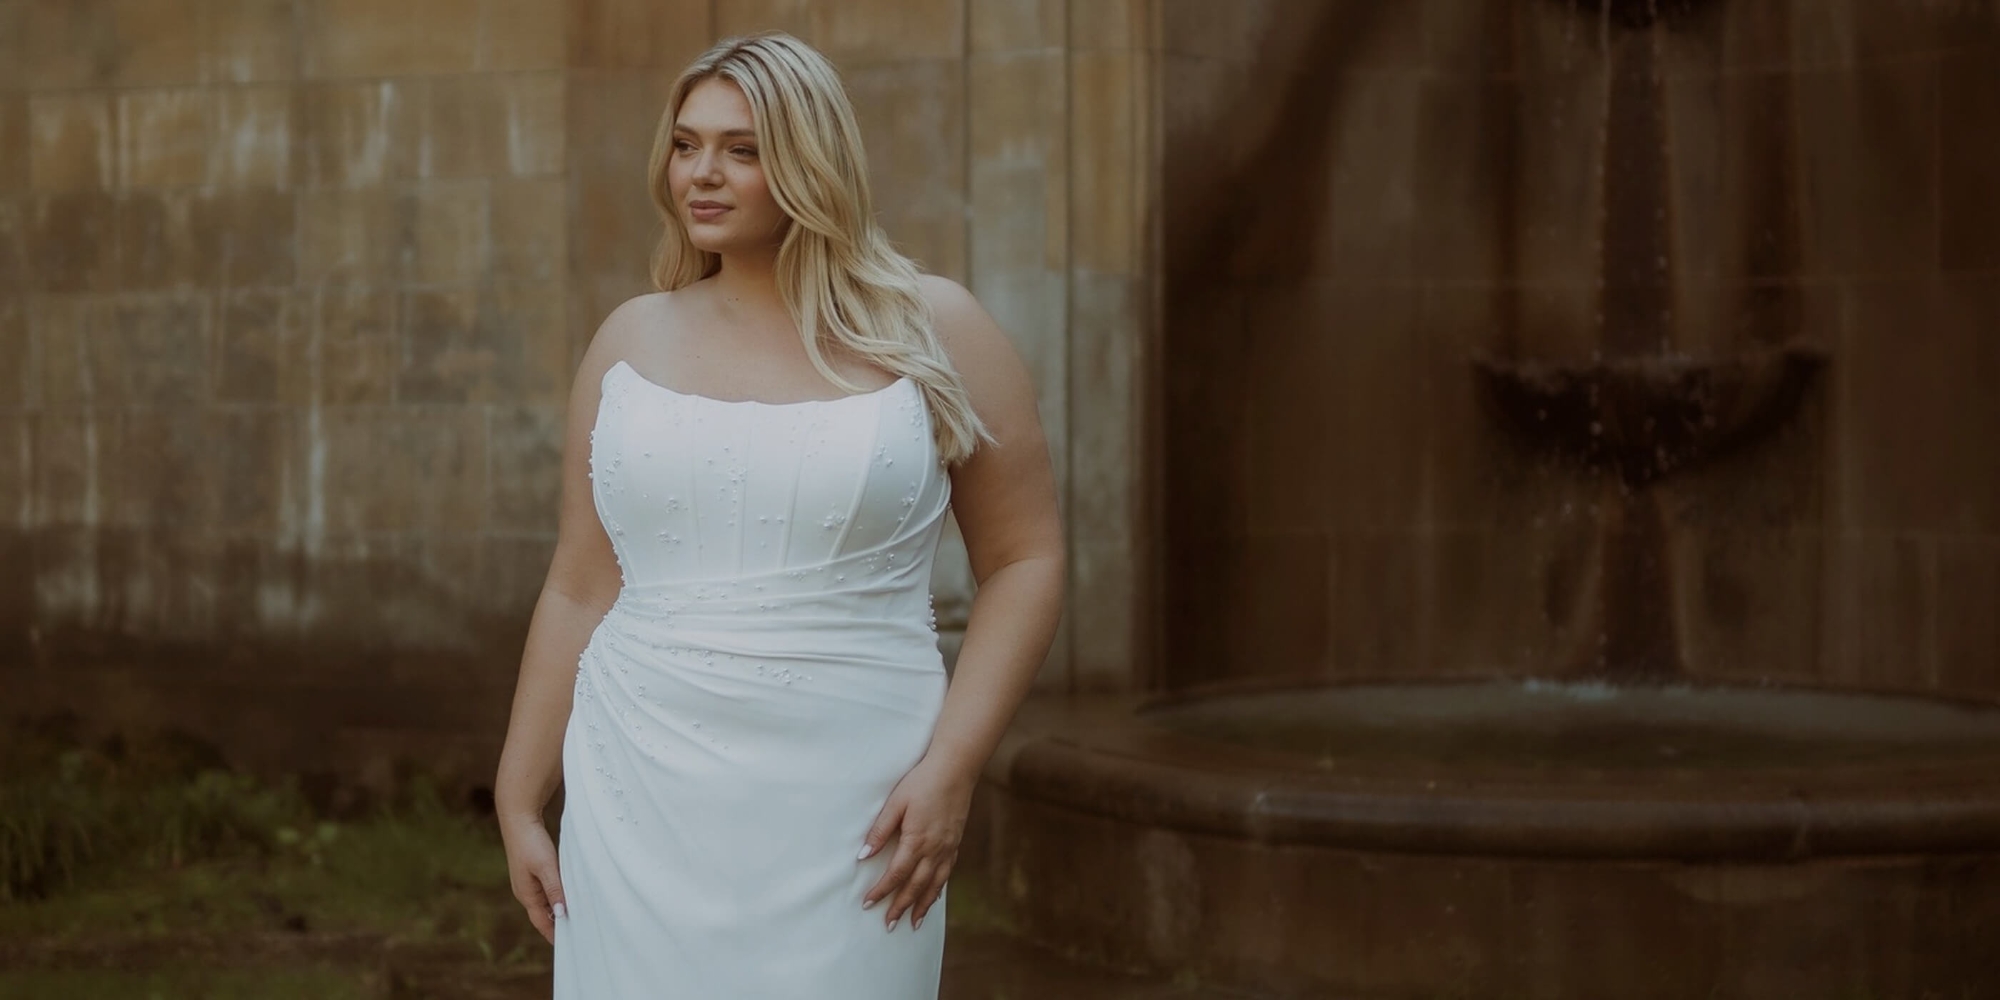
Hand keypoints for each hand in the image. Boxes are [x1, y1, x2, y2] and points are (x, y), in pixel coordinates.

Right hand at [500, 814, 567, 943]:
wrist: (519, 818)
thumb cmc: (531, 842)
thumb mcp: (546, 867)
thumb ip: (554, 890)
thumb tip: (562, 913)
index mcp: (526, 894)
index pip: (542, 921)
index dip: (554, 933)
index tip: (568, 945)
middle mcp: (525, 891)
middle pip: (543, 915)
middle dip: (557, 925)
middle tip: (577, 934)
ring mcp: (527, 882)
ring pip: (546, 903)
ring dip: (558, 910)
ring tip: (576, 918)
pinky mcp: (532, 872)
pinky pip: (546, 891)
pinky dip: (557, 897)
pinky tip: (568, 896)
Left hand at [859, 756, 975, 930]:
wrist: (956, 768)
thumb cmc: (922, 781)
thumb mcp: (896, 802)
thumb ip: (880, 830)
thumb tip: (863, 856)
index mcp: (917, 840)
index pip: (896, 874)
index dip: (881, 891)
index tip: (868, 904)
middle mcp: (935, 849)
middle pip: (915, 886)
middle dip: (901, 907)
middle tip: (889, 925)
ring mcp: (948, 847)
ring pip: (934, 884)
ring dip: (922, 905)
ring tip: (913, 923)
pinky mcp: (955, 842)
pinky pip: (946, 873)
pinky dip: (938, 889)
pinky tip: (933, 896)